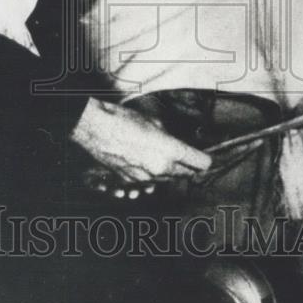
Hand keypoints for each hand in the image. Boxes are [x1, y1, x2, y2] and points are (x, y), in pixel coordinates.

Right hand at [71, 97, 211, 197]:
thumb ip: (170, 136)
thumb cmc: (123, 120)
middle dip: (189, 167)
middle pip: (186, 175)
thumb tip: (175, 142)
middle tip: (187, 158)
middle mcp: (161, 168)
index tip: (206, 157)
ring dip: (171, 172)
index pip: (201, 163)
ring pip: (168, 180)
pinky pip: (150, 183)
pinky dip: (152, 176)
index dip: (206, 159)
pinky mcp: (132, 182)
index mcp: (170, 150)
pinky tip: (146, 163)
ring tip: (164, 158)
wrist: (96, 129)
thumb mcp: (154, 122)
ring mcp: (146, 178)